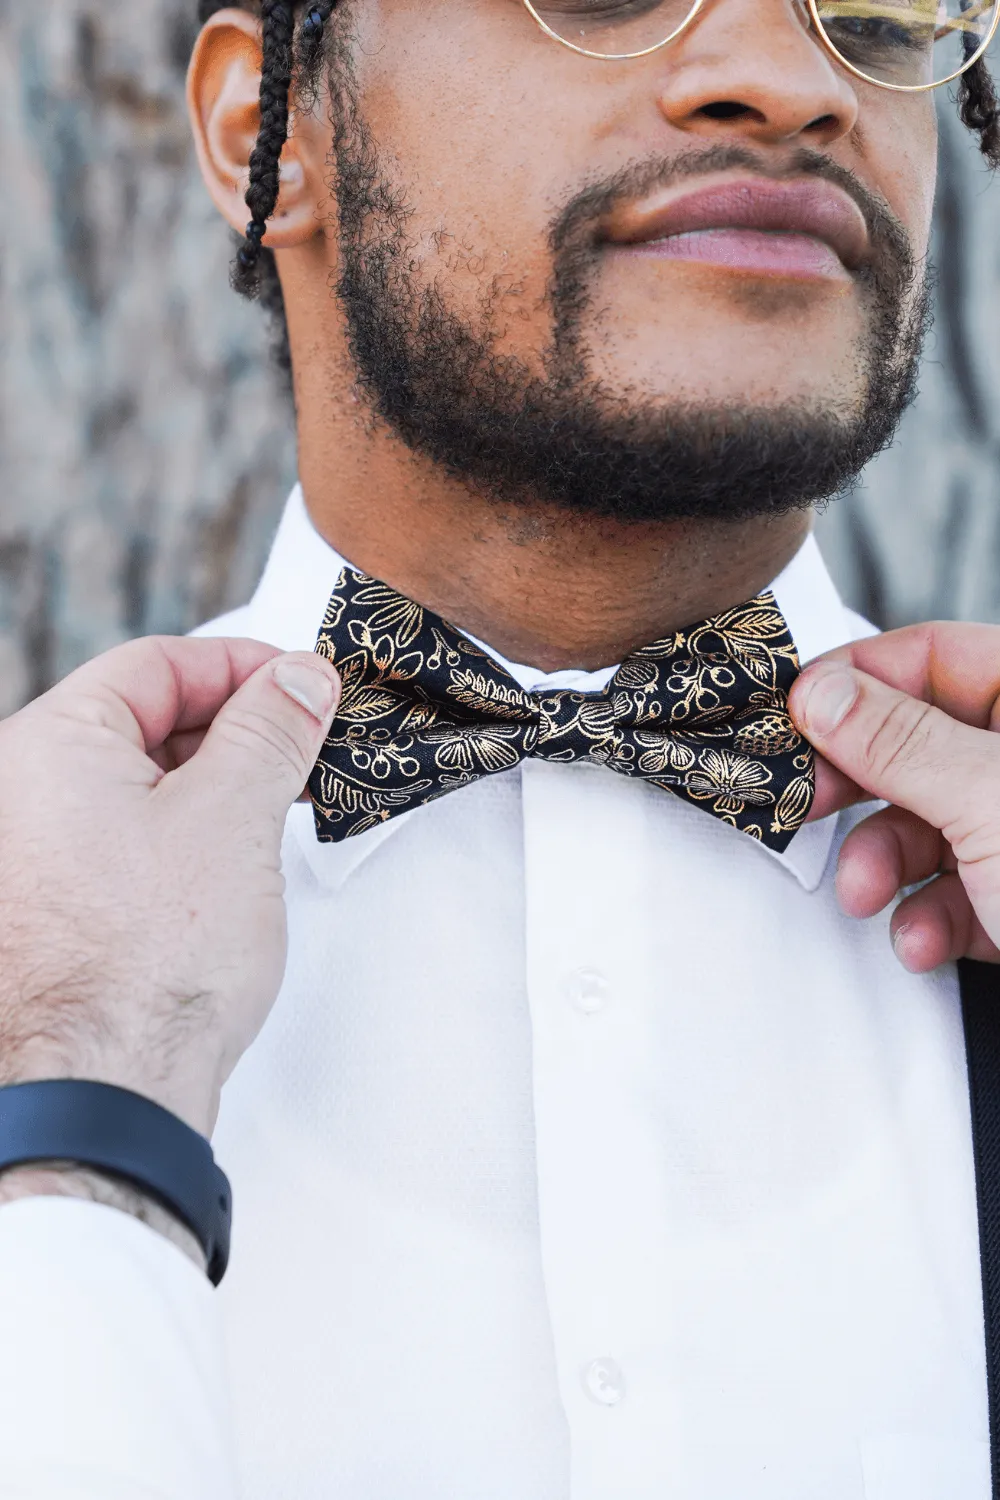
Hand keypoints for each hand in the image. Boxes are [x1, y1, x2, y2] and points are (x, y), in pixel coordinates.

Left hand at [0, 637, 340, 1137]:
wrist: (103, 1093)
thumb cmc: (152, 961)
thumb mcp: (232, 816)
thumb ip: (271, 729)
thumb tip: (301, 678)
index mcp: (50, 746)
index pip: (157, 664)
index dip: (243, 666)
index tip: (308, 685)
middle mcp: (24, 794)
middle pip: (144, 719)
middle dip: (236, 727)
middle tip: (310, 746)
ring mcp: (38, 855)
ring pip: (141, 783)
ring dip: (218, 782)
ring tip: (285, 807)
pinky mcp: (60, 909)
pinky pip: (129, 839)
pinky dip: (188, 833)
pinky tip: (238, 862)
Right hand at [788, 623, 999, 972]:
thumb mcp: (993, 803)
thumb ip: (900, 741)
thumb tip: (823, 691)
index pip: (932, 656)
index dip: (854, 683)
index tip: (790, 718)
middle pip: (918, 744)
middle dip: (861, 788)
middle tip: (803, 805)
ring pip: (929, 824)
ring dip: (887, 865)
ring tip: (868, 896)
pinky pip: (957, 889)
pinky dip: (930, 916)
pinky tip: (924, 939)